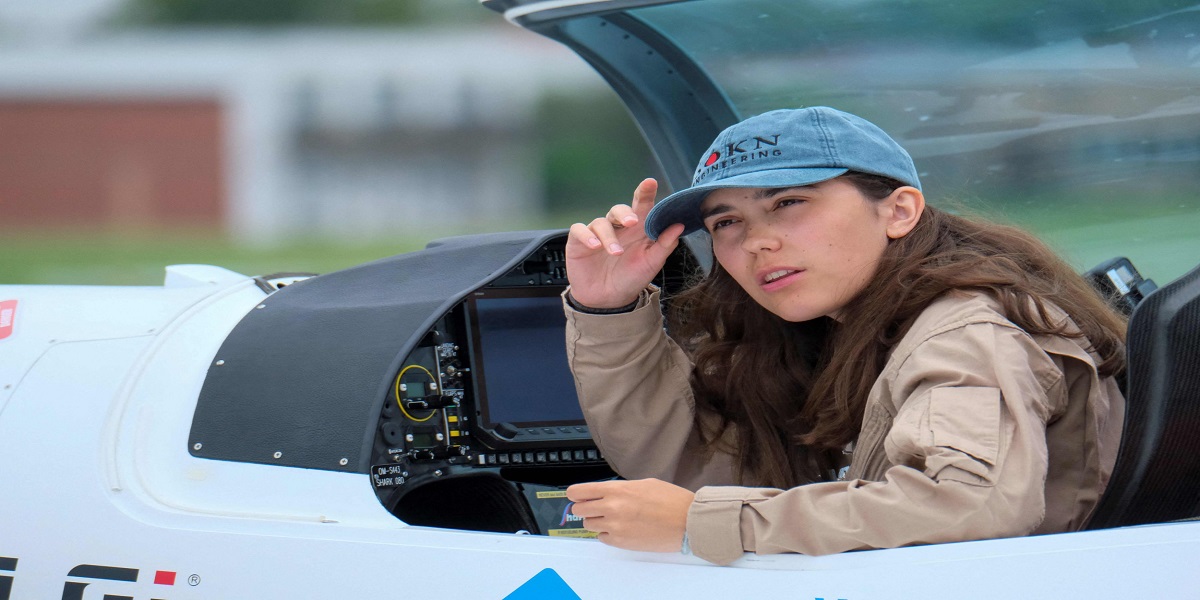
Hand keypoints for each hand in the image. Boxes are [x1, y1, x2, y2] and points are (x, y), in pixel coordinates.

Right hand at [565, 178, 686, 308]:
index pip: (642, 206)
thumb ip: (665, 245)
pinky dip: (587, 236)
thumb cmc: (631, 278)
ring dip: (609, 237)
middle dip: (626, 213)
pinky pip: (579, 230)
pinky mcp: (579, 241)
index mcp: (638, 229)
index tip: (650, 183)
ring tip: (616, 253)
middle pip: (619, 209)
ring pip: (601, 222)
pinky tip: (595, 246)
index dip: (645, 192)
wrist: (608, 300)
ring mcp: (597, 233)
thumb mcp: (652, 263)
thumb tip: (679, 225)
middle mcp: (617, 227)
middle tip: (633, 223)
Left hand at [566, 478, 694, 552]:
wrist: (686, 521)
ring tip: (613, 518)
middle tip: (594, 507)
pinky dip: (607, 533)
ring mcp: (615, 526)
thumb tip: (605, 492)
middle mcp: (612, 507)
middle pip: (579, 509)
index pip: (580, 491)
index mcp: (617, 490)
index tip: (574, 495)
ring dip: (596, 521)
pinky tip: (621, 528)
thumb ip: (620, 488)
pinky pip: (601, 537)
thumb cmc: (671, 501)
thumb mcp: (643, 484)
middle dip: (585, 507)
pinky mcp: (621, 542)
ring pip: (588, 524)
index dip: (574, 493)